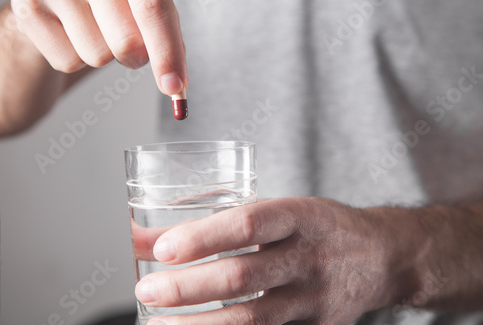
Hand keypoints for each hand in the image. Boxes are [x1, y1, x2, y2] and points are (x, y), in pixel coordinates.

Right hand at [10, 0, 187, 95]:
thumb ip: (165, 34)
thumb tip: (176, 85)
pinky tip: (70, 31)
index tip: (174, 86)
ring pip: (98, 56)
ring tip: (93, 26)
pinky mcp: (28, 7)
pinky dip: (76, 57)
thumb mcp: (143, 3)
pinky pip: (69, 62)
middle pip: (127, 42)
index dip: (167, 51)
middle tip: (128, 42)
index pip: (152, 8)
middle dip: (136, 57)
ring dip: (103, 54)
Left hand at [135, 197, 396, 323]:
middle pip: (244, 277)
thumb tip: (142, 236)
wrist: (382, 257)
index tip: (161, 248)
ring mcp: (316, 300)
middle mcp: (310, 258)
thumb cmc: (317, 227)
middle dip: (189, 288)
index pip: (249, 224)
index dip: (204, 236)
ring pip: (253, 320)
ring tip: (156, 324)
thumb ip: (218, 225)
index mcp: (300, 217)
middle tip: (147, 289)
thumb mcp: (278, 211)